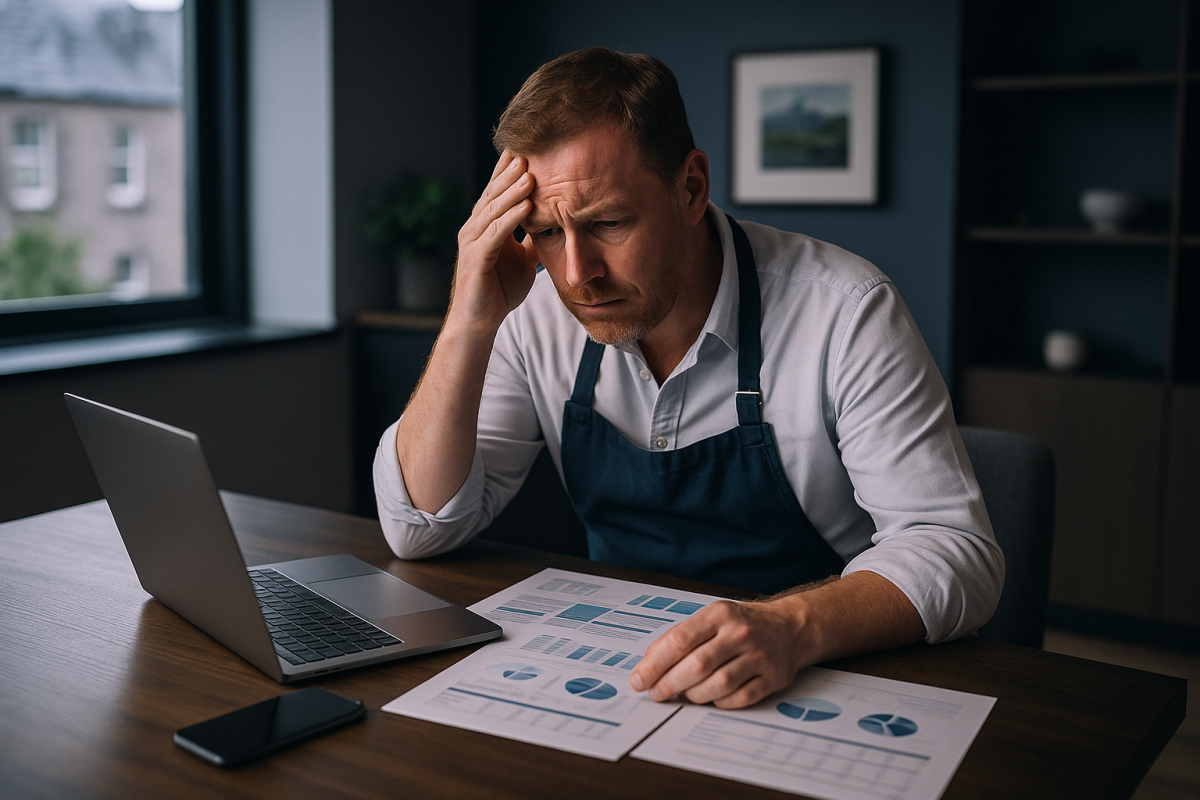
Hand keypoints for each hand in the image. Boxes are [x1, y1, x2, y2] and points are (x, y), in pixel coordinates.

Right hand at [448, 151, 539, 333]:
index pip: (498, 191)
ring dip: (512, 190)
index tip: (529, 148)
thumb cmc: (500, 291)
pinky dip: (511, 218)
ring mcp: (472, 242)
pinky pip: (495, 233)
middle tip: (529, 148)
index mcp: (485, 225)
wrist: (480, 322)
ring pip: (493, 209)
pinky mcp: (475, 258)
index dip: (511, 170)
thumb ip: (533, 239)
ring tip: (531, 172)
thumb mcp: (524, 260)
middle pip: (494, 193)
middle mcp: (474, 228)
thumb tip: (554, 223)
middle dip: (511, 171)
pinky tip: (526, 205)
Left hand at [629, 572, 925, 709]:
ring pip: (718, 685)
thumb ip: (681, 637)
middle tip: (657, 693)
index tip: (639, 680)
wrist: (790, 627)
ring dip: (694, 695)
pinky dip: (720, 703)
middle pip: (697, 665)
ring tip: (684, 695)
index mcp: (719, 614)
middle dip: (670, 684)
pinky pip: (739, 699)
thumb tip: (648, 664)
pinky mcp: (773, 678)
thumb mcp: (711, 618)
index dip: (655, 664)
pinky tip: (711, 698)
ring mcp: (759, 656)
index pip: (680, 640)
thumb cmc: (742, 624)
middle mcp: (740, 633)